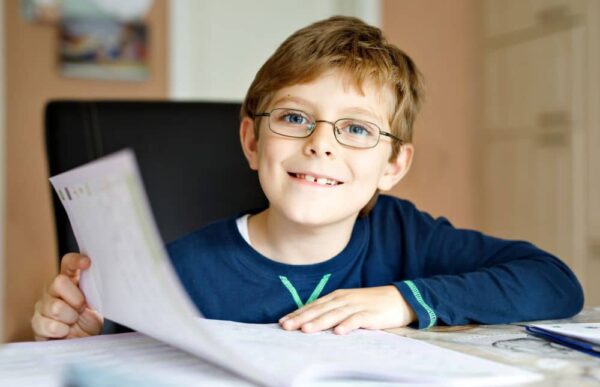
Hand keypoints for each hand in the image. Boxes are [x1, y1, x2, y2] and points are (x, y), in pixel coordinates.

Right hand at [31, 253, 102, 339]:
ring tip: (74, 321)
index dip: (76, 261)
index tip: (87, 263)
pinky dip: (62, 330)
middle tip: (82, 309)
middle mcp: (53, 289)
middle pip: (59, 282)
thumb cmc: (89, 320)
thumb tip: (104, 278)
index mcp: (70, 280)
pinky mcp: (36, 323)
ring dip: (70, 317)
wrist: (82, 343)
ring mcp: (42, 306)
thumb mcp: (97, 302)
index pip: (68, 263)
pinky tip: (65, 331)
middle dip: (76, 298)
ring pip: (55, 306)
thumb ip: (95, 288)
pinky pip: (48, 324)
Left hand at [279, 286, 415, 334]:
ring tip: (305, 330)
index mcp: (337, 296)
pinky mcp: (370, 314)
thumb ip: (332, 310)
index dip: (298, 313)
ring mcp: (357, 306)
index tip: (282, 322)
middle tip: (286, 327)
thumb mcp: (348, 303)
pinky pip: (357, 320)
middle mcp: (344, 299)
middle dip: (302, 318)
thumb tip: (311, 320)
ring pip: (334, 314)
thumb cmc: (371, 304)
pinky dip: (347, 325)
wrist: (399, 299)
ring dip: (319, 322)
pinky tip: (338, 332)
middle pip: (320, 309)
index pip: (313, 305)